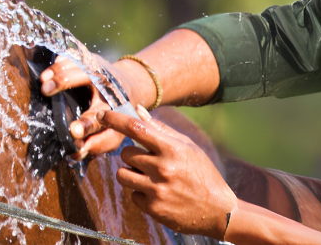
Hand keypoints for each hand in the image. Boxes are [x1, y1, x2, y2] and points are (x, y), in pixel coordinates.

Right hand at [39, 53, 145, 155]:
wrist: (128, 86)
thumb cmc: (116, 116)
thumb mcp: (114, 133)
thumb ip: (97, 145)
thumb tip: (76, 154)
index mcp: (114, 109)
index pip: (99, 117)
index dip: (86, 124)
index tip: (74, 131)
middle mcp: (108, 86)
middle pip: (86, 79)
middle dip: (65, 82)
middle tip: (46, 90)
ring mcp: (100, 68)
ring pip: (79, 63)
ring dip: (59, 70)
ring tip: (43, 80)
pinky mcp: (92, 58)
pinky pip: (77, 55)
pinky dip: (62, 59)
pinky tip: (51, 66)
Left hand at [100, 107, 237, 239]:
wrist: (219, 210)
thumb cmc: (202, 173)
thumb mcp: (187, 147)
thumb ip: (161, 129)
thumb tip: (137, 110)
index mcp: (172, 149)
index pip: (135, 128)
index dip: (114, 119)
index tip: (101, 115)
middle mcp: (163, 168)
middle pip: (125, 153)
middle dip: (132, 156)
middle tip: (148, 162)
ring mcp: (157, 190)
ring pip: (122, 174)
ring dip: (131, 174)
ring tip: (150, 177)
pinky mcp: (153, 208)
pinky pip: (132, 195)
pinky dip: (141, 193)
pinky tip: (158, 194)